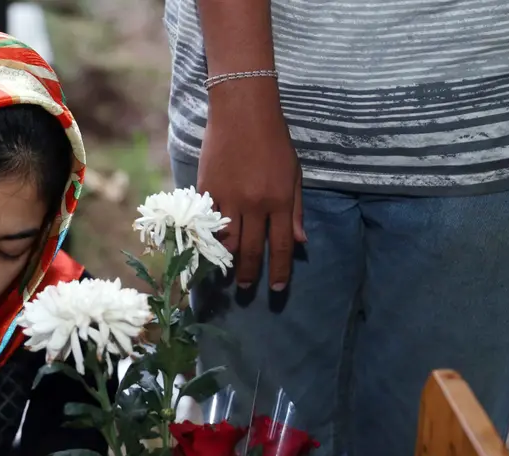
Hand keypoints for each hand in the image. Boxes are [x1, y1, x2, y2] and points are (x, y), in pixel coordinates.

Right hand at [197, 79, 306, 290]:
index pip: (280, 245)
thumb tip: (300, 242)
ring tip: (224, 272)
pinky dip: (209, 235)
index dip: (279, 270)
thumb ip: (296, 210)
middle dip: (248, 274)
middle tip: (245, 289)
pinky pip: (208, 221)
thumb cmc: (274, 140)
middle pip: (249, 250)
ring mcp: (228, 198)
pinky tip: (208, 245)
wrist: (242, 112)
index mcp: (279, 200)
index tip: (276, 289)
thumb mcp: (295, 174)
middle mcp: (254, 204)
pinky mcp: (207, 190)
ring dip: (225, 260)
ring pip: (224, 240)